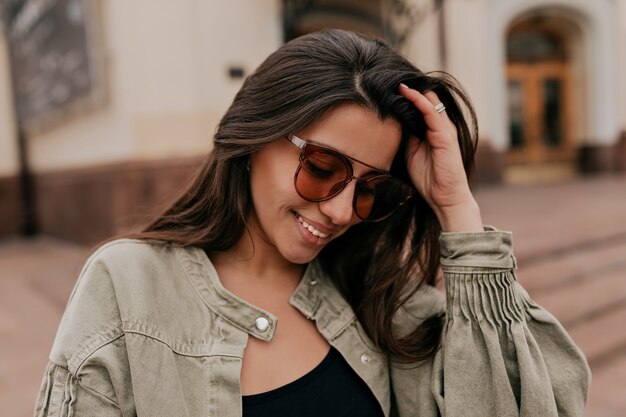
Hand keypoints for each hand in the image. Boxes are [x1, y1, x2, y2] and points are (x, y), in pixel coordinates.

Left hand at [398, 84, 482, 231]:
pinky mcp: (445, 136)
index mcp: (433, 129)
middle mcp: (441, 126)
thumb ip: (406, 137)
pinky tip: (406, 92)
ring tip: (395, 77)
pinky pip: (431, 112)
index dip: (406, 94)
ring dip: (412, 89)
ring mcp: (444, 129)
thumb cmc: (429, 178)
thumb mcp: (411, 153)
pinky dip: (419, 101)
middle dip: (408, 87)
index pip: (420, 104)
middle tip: (389, 74)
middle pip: (425, 98)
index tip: (387, 84)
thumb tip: (391, 122)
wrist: (445, 198)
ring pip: (429, 100)